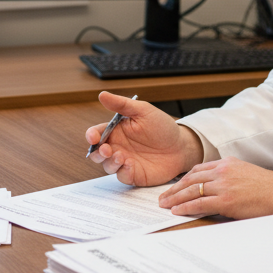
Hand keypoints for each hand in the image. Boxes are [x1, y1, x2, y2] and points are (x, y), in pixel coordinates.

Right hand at [85, 91, 203, 185]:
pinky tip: (131, 165)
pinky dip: (123, 172)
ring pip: (107, 166)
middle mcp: (118, 147)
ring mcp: (125, 162)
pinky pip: (122, 177)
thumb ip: (121, 104)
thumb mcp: (143, 111)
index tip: (93, 137)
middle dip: (97, 152)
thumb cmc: (162, 127)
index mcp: (116, 131)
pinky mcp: (134, 175)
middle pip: (97, 153)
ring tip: (121, 156)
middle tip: (107, 149)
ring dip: (110, 162)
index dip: (91, 136)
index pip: (97, 134)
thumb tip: (102, 95)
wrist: (181, 146)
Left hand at [158, 158, 272, 219]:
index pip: (198, 169)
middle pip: (190, 179)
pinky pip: (199, 203)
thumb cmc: (265, 186)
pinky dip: (185, 207)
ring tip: (165, 204)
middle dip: (174, 189)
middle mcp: (222, 171)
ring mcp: (223, 185)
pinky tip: (177, 210)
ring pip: (191, 190)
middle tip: (163, 197)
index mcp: (226, 163)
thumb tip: (212, 189)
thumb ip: (227, 177)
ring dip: (175, 198)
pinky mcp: (225, 200)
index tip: (176, 186)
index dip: (184, 179)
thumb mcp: (244, 172)